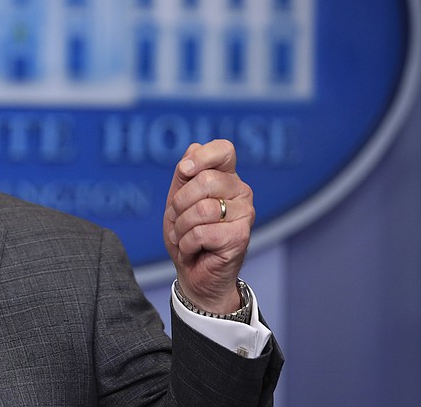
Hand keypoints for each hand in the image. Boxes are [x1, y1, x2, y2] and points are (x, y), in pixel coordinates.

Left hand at [163, 140, 253, 313]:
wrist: (193, 273)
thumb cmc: (186, 232)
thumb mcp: (177, 200)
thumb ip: (184, 176)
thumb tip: (190, 158)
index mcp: (226, 176)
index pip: (224, 149)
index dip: (202, 156)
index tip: (185, 171)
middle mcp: (241, 191)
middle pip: (205, 180)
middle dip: (180, 203)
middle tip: (178, 219)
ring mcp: (245, 213)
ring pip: (201, 209)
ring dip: (181, 227)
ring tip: (184, 237)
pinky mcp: (241, 236)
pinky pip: (201, 232)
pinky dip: (187, 244)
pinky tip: (193, 249)